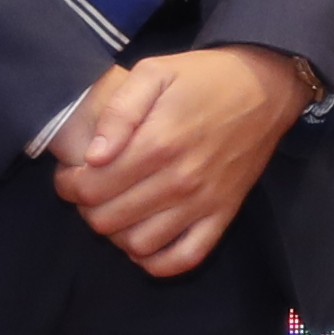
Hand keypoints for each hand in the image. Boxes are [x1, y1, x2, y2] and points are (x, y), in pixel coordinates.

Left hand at [52, 45, 302, 277]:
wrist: (264, 88)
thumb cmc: (203, 78)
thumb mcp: (154, 72)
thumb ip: (120, 111)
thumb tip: (94, 155)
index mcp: (157, 144)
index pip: (91, 187)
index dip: (68, 185)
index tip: (70, 174)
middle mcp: (179, 181)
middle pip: (107, 220)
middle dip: (86, 208)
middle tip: (89, 190)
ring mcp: (202, 203)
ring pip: (138, 244)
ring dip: (116, 233)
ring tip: (115, 210)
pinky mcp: (223, 215)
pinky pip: (184, 258)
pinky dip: (156, 262)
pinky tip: (144, 242)